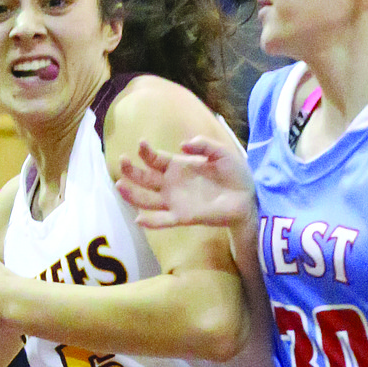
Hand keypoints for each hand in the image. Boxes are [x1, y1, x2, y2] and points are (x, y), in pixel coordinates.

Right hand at [116, 135, 257, 231]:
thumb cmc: (234, 174)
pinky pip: (164, 221)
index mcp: (179, 166)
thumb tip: (182, 145)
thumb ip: (203, 145)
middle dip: (131, 171)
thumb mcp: (220, 152)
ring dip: (133, 194)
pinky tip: (139, 219)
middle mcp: (173, 184)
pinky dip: (151, 222)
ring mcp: (176, 201)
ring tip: (119, 187)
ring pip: (147, 200)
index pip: (155, 159)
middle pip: (145, 178)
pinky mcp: (184, 217)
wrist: (248, 197)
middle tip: (122, 161)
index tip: (141, 144)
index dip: (146, 152)